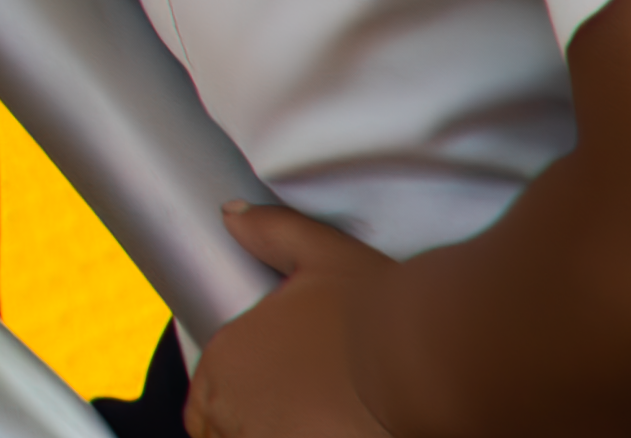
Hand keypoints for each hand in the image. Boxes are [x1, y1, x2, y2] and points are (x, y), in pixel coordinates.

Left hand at [179, 205, 396, 437]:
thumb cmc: (376, 312)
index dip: (226, 415)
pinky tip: (341, 430)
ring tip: (318, 424)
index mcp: (226, 361)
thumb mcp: (321, 254)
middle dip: (251, 431)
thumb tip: (232, 215)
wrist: (429, 362)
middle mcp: (234, 412)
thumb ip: (272, 232)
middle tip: (294, 420)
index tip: (262, 412)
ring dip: (275, 434)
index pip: (202, 411)